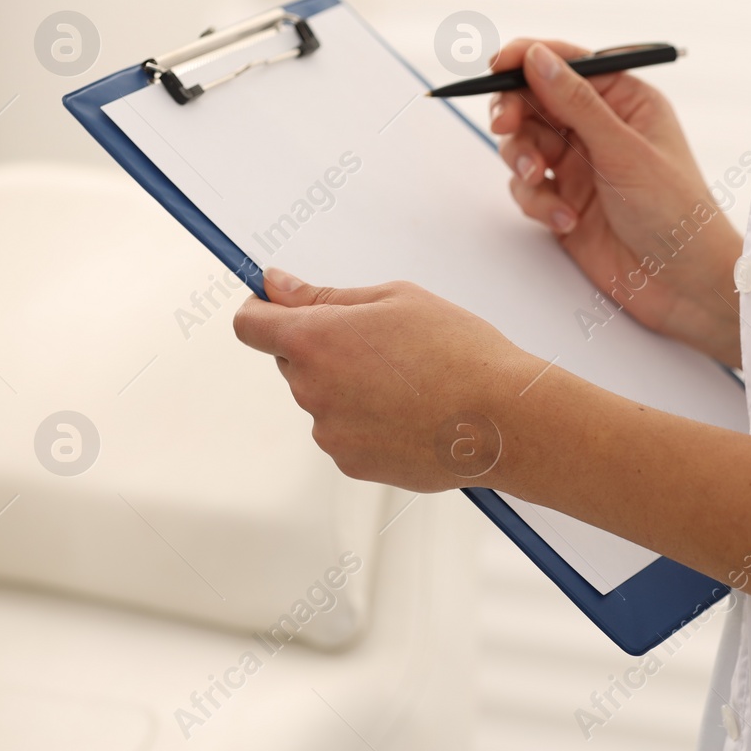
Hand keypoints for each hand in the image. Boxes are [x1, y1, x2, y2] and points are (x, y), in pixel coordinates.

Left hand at [233, 269, 536, 492]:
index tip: (280, 306)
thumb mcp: (396, 299)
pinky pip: (346, 432)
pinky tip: (411, 412)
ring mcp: (329, 432)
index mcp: (315, 340)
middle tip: (382, 344)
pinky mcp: (351, 463)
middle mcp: (310, 389)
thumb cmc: (459, 351)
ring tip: (409, 382)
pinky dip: (368, 421)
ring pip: (322, 398)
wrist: (501, 419)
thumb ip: (324, 296)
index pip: (249, 324)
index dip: (262, 309)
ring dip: (349, 386)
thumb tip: (277, 286)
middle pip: (292, 360)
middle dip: (323, 348)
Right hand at [489, 39, 742, 367]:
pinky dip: (538, 203)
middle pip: (535, 100)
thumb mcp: (625, 151)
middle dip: (515, 113)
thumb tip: (537, 56)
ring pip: (524, 144)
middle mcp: (600, 128)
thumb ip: (577, 103)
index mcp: (626, 100)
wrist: (685, 285)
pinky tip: (566, 221)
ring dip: (523, 160)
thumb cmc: (676, 213)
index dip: (528, 58)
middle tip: (505, 126)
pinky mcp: (564, 202)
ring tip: (538, 181)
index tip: (498, 63)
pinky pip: (528, 189)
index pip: (568, 63)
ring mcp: (580, 166)